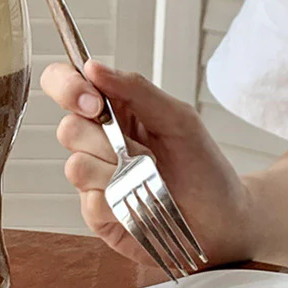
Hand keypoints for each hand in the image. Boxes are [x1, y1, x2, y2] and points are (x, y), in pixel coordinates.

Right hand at [40, 60, 255, 266]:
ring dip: (119, 174)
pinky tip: (142, 204)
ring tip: (149, 180)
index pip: (65, 85)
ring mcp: (93, 179)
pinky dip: (123, 203)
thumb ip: (136, 89)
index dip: (67, 88)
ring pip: (77, 168)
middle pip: (67, 129)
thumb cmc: (203, 167)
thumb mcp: (178, 118)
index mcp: (113, 110)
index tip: (92, 102)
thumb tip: (93, 67)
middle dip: (107, 141)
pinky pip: (91, 204)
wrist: (222, 220)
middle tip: (144, 152)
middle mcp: (96, 142)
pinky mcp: (95, 213)